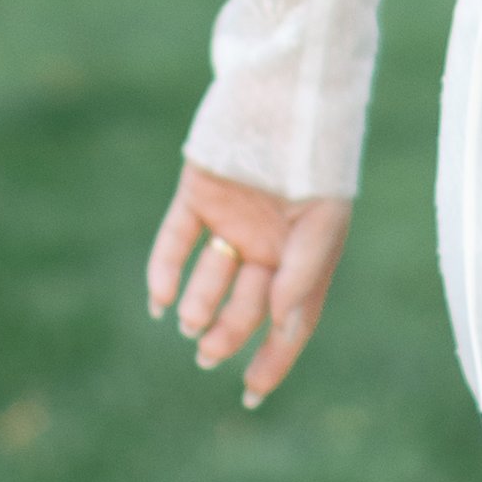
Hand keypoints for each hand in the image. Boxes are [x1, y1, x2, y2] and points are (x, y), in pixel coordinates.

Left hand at [146, 162, 351, 409]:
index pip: (291, 320)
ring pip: (208, 277)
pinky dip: (163, 271)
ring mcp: (231, 220)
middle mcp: (267, 244)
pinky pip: (175, 241)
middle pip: (245, 304)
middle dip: (227, 333)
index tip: (249, 394)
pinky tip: (158, 300)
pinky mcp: (197, 195)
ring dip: (198, 304)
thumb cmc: (318, 156)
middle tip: (206, 353)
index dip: (272, 359)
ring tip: (190, 320)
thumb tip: (281, 321)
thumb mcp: (323, 220)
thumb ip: (305, 272)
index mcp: (305, 256)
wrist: (288, 87)